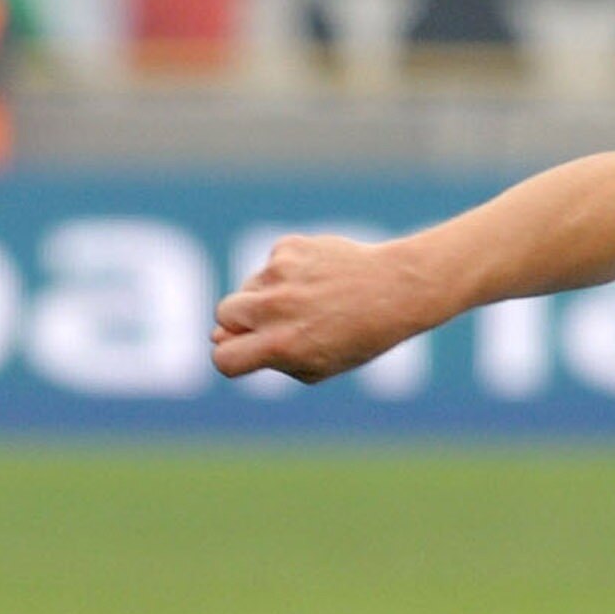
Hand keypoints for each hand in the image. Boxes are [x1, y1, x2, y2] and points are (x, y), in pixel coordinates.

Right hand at [211, 233, 438, 384]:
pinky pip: (271, 266)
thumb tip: (218, 337)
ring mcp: (279, 274)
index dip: (230, 357)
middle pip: (223, 315)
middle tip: (277, 324)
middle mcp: (275, 308)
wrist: (397, 290)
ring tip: (310, 302)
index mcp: (281, 346)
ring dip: (265, 296)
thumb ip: (268, 359)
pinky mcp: (287, 247)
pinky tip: (319, 280)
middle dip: (240, 322)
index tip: (245, 353)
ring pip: (246, 287)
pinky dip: (287, 273)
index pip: (224, 358)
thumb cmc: (358, 337)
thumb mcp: (316, 366)